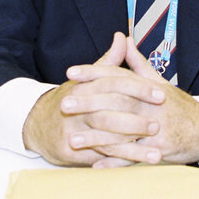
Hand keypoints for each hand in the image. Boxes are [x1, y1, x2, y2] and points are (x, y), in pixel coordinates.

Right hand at [22, 33, 165, 166]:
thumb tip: (123, 37)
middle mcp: (76, 107)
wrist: (36, 123)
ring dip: (132, 146)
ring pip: (106, 138)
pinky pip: (98, 155)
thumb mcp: (87, 78)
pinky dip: (118, 160)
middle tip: (159, 124)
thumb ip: (108, 61)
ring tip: (156, 151)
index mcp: (83, 86)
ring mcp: (72, 130)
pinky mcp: (69, 151)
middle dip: (136, 120)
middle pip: (109, 112)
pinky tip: (136, 161)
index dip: (139, 89)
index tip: (161, 94)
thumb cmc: (70, 99)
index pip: (114, 84)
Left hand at [69, 36, 198, 167]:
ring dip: (96, 138)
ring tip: (73, 139)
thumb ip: (137, 63)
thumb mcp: (159, 82)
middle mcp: (151, 106)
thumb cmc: (179, 106)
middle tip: (64, 103)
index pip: (117, 76)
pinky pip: (133, 157)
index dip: (93, 73)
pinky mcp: (159, 150)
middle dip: (88, 103)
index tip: (71, 72)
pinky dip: (114, 162)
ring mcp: (156, 129)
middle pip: (116, 102)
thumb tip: (123, 39)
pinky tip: (95, 164)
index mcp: (149, 87)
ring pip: (121, 132)